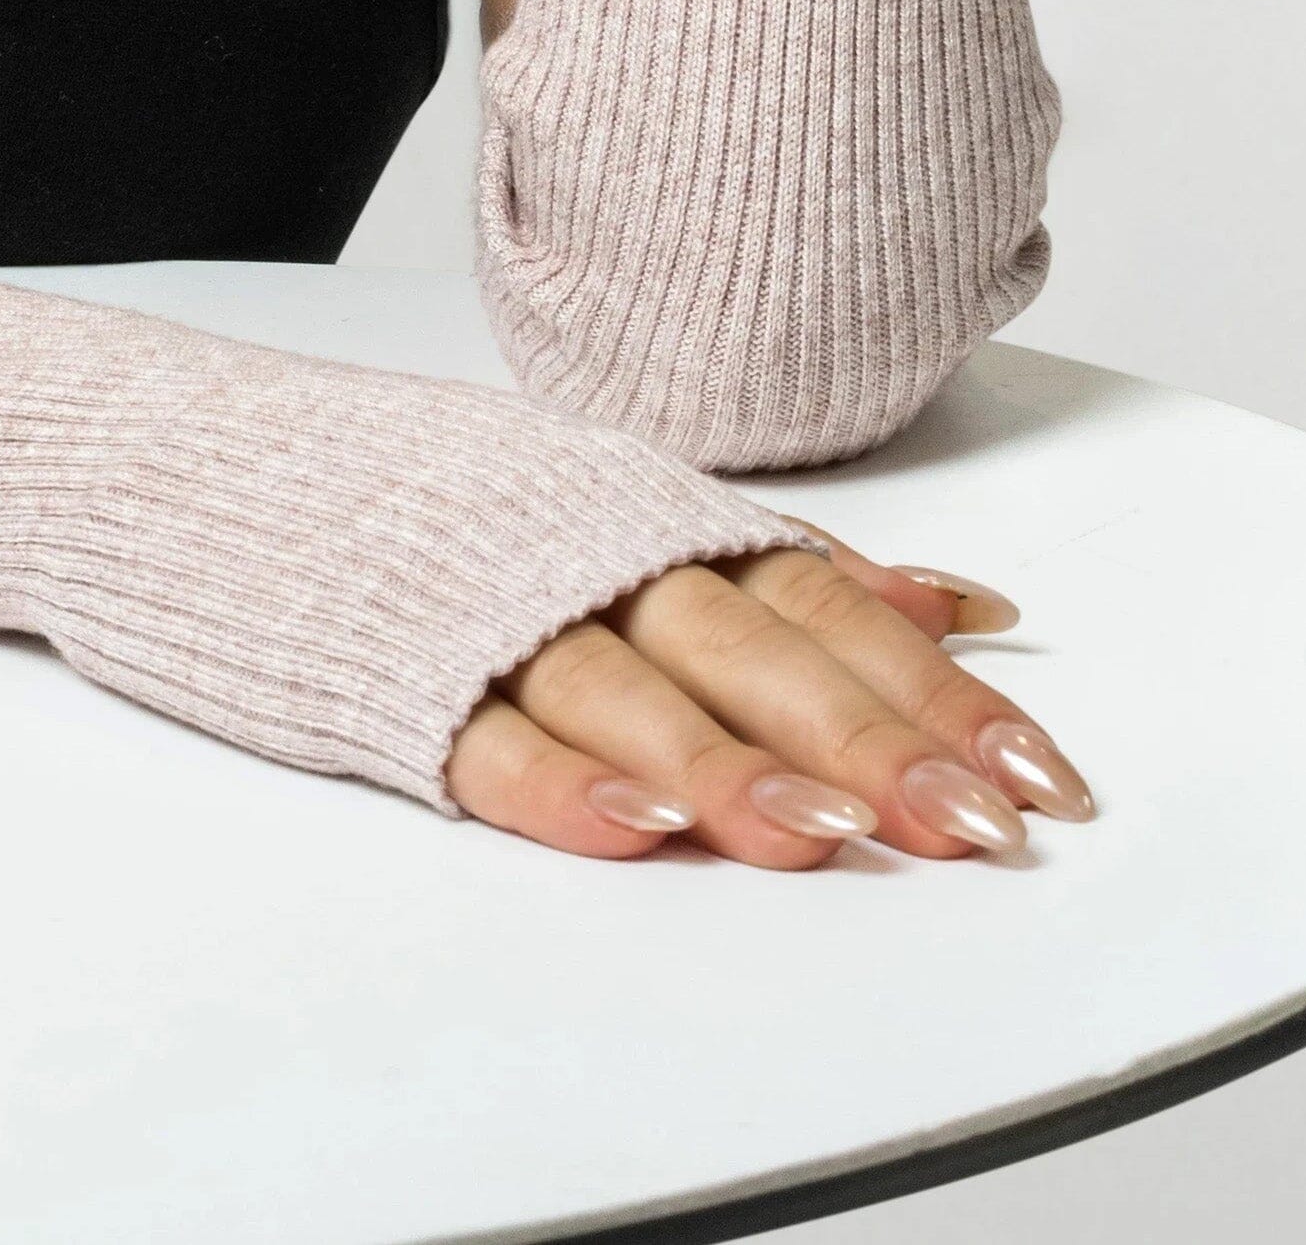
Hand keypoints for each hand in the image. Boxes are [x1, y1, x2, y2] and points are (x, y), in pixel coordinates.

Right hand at [446, 526, 1096, 864]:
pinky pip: (488, 738)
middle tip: (960, 820)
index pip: (829, 606)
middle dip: (866, 736)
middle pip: (752, 650)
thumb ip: (804, 569)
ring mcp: (506, 619)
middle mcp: (606, 563)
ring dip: (724, 762)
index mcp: (673, 524)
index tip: (1036, 777)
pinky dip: (558, 782)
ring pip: (630, 690)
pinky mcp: (412, 681)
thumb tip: (963, 607)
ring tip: (816, 831)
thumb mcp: (656, 513)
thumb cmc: (487, 515)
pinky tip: (629, 830)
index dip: (936, 691)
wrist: (270, 475)